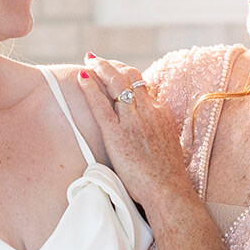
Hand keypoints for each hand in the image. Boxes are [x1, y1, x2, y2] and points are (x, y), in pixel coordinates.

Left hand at [76, 54, 192, 208]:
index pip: (142, 85)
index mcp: (160, 112)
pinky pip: (101, 105)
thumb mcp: (168, 142)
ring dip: (100, 68)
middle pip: (129, 77)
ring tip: (88, 60)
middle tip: (96, 59)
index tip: (116, 71)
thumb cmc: (168, 175)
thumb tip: (149, 127)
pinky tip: (81, 78)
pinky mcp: (117, 134)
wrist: (169, 190)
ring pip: (116, 84)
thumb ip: (157, 128)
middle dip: (111, 65)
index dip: (126, 75)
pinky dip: (90, 88)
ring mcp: (132, 121)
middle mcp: (148, 111)